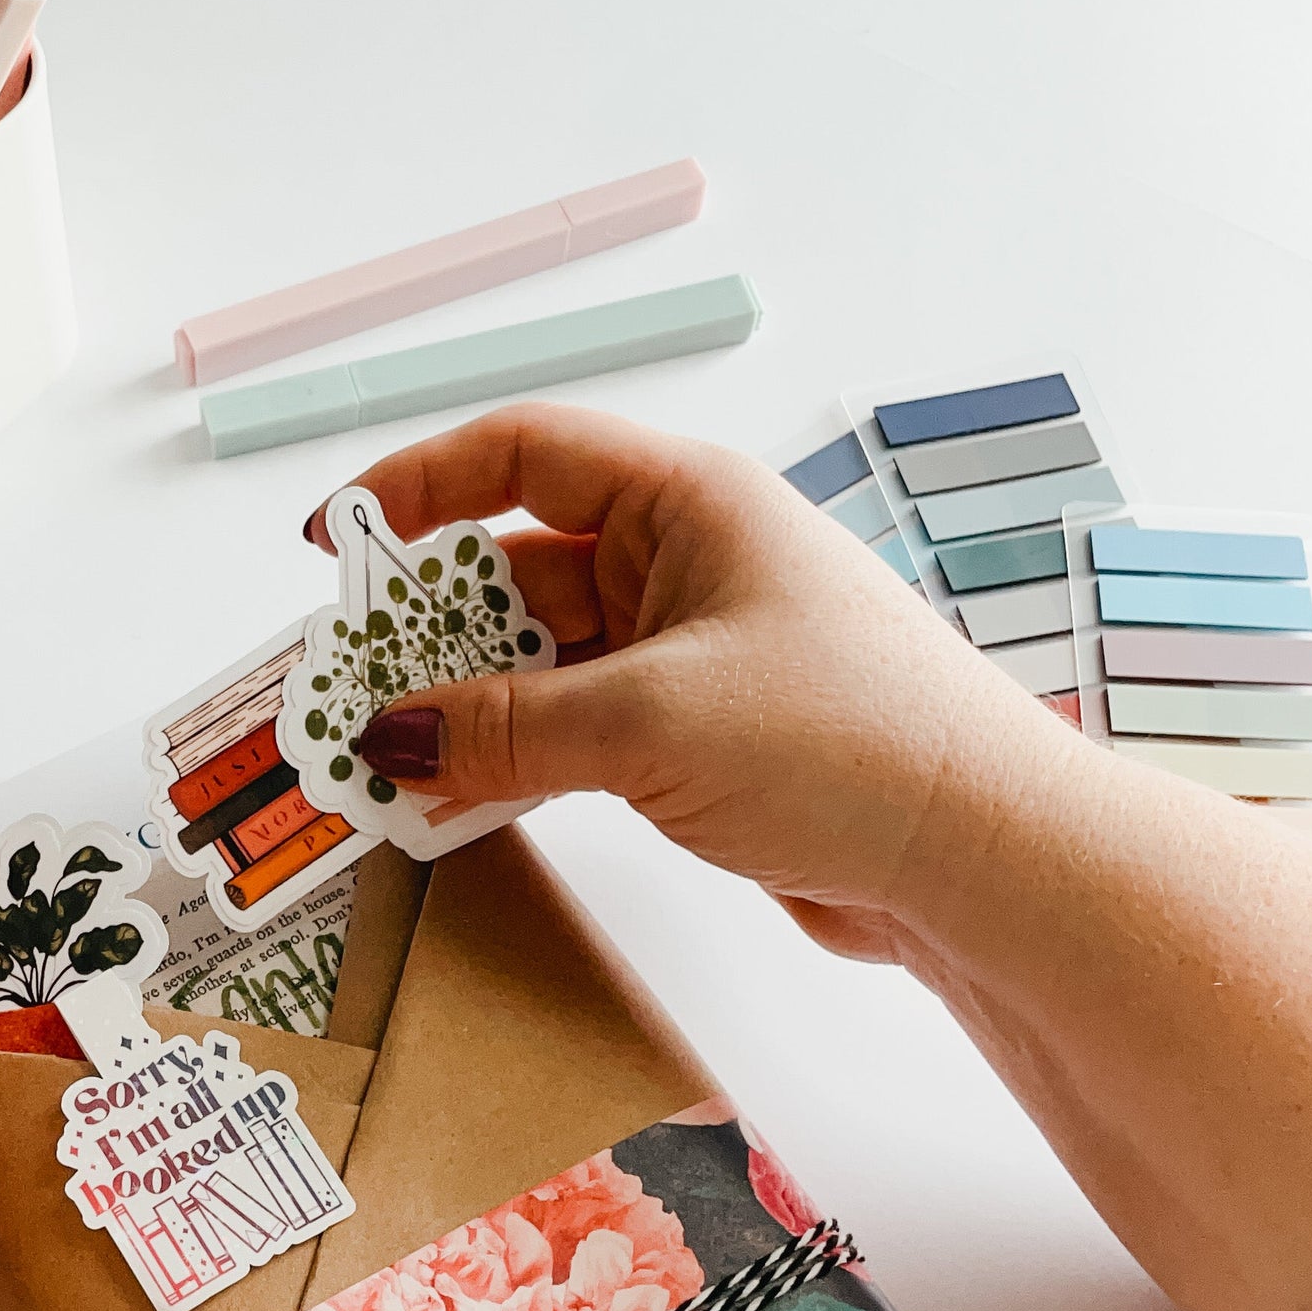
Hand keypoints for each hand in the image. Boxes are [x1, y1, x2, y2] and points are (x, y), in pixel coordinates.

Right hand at [318, 405, 1077, 961]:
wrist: (978, 854)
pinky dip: (516, 757)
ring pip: (544, 659)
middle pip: (520, 565)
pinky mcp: (704, 737)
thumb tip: (388, 736)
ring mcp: (696, 653)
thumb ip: (505, 726)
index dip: (419, 485)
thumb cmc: (845, 742)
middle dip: (427, 624)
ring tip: (381, 758)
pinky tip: (455, 799)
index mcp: (688, 503)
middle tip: (342, 686)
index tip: (333, 539)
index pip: (524, 456)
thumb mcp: (648, 722)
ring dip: (466, 705)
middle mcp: (690, 562)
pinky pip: (579, 728)